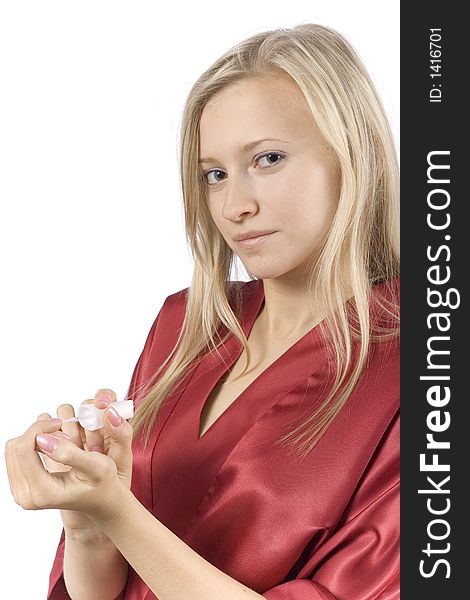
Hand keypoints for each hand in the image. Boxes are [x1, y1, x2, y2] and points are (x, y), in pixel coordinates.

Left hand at [4, 389, 132, 526]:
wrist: (100, 499)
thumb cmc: (102, 483)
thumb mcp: (96, 465)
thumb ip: (69, 453)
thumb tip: (42, 440)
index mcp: (43, 492)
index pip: (23, 448)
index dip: (39, 428)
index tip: (59, 423)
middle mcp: (26, 496)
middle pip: (15, 447)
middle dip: (38, 432)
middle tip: (62, 433)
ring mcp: (21, 492)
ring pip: (13, 449)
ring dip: (35, 437)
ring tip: (59, 441)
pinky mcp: (20, 486)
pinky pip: (16, 455)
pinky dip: (32, 444)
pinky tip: (51, 447)